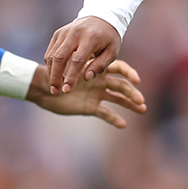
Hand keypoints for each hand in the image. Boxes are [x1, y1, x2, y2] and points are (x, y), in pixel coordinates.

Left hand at [27, 59, 146, 127]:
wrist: (44, 89)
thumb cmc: (55, 74)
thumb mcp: (67, 65)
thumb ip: (77, 64)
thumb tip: (83, 63)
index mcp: (97, 69)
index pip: (119, 69)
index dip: (129, 73)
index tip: (137, 80)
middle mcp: (100, 81)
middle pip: (121, 86)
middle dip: (132, 93)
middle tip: (142, 101)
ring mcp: (97, 94)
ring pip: (118, 99)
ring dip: (129, 104)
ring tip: (143, 110)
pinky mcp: (91, 107)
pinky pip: (105, 113)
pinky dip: (114, 118)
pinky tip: (123, 124)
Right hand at [43, 15, 121, 93]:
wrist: (101, 17)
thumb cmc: (108, 39)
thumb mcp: (112, 52)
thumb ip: (100, 66)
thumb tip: (86, 78)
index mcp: (90, 38)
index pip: (77, 60)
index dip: (70, 76)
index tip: (67, 90)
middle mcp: (74, 33)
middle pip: (59, 57)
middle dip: (55, 76)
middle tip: (55, 91)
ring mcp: (64, 32)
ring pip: (51, 55)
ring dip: (51, 72)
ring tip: (54, 87)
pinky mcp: (58, 33)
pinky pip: (50, 51)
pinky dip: (50, 65)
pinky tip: (54, 76)